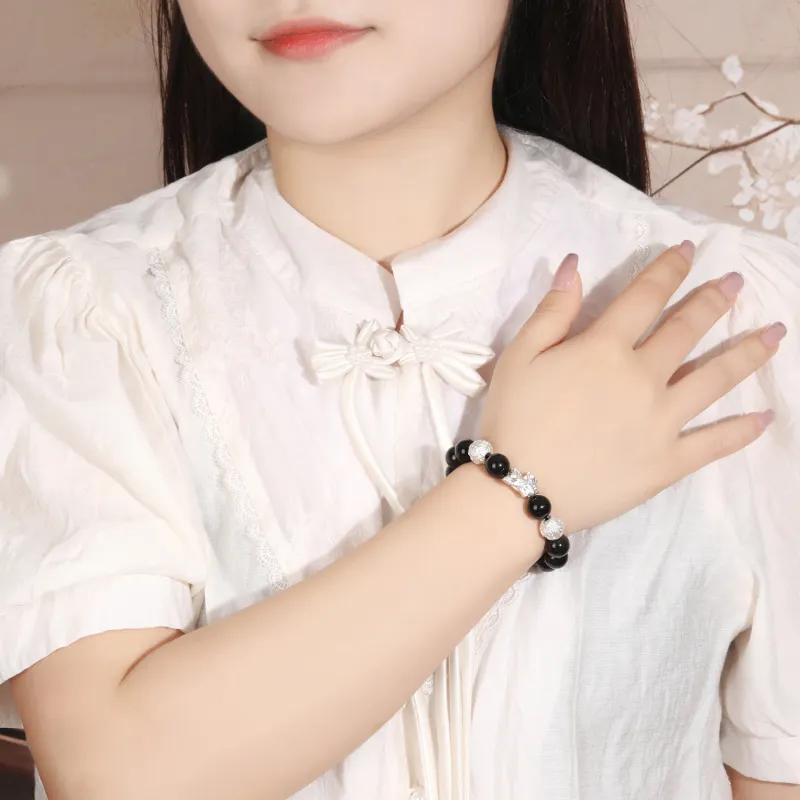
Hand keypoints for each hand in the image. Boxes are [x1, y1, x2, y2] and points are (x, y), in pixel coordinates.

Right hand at [479, 242, 783, 533]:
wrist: (518, 490)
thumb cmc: (512, 419)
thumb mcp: (518, 357)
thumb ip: (552, 311)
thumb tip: (574, 264)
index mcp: (605, 348)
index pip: (645, 296)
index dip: (668, 270)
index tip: (688, 252)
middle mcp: (643, 377)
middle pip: (687, 330)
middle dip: (713, 301)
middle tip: (736, 283)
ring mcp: (662, 421)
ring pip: (715, 379)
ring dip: (747, 352)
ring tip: (775, 333)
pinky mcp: (668, 462)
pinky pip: (713, 443)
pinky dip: (742, 430)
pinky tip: (765, 416)